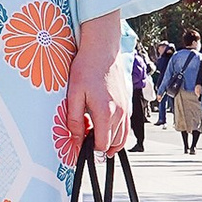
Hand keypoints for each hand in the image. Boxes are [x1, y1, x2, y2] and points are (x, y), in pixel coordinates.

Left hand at [63, 12, 129, 156]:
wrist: (103, 51)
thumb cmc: (86, 69)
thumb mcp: (73, 95)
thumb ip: (74, 120)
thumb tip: (75, 139)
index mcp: (105, 113)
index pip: (102, 145)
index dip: (91, 150)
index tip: (82, 146)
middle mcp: (120, 113)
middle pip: (114, 143)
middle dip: (101, 146)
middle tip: (87, 140)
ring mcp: (126, 108)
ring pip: (123, 137)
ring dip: (112, 142)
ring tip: (97, 139)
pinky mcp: (128, 103)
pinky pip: (127, 126)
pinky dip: (119, 132)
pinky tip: (107, 127)